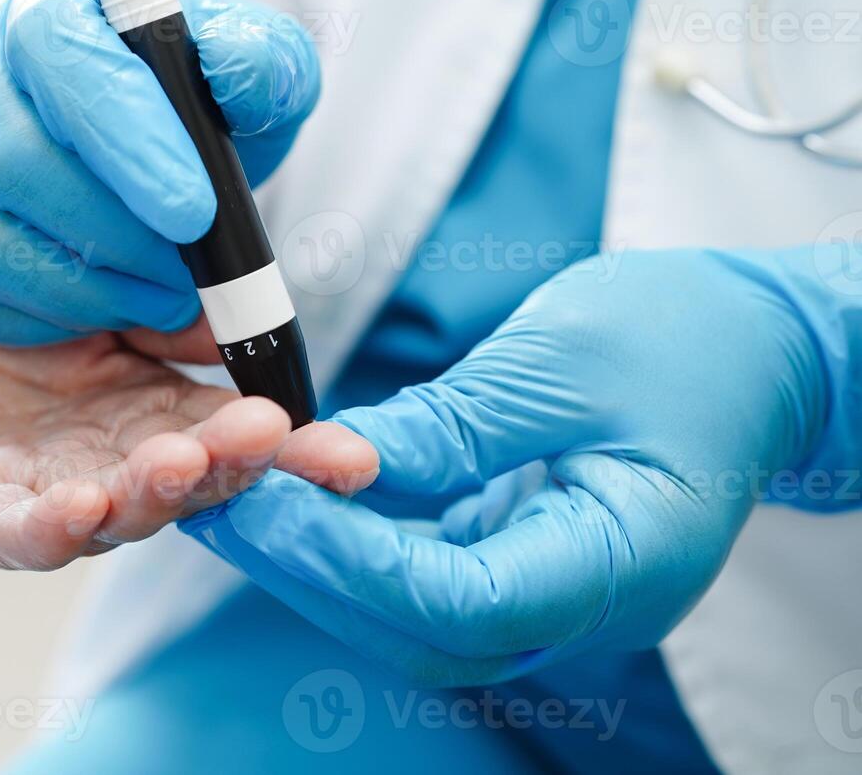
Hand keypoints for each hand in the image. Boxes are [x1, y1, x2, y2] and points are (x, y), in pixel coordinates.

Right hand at [0, 0, 320, 346]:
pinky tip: (95, 313)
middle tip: (186, 280)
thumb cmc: (195, 91)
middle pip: (11, 161)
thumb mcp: (255, 65)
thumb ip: (262, 64)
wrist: (139, 122)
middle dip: (111, 239)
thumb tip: (238, 74)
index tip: (193, 214)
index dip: (124, 142)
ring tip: (155, 300)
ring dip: (80, 292)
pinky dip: (32, 322)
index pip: (64, 59)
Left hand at [0, 303, 375, 569]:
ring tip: (184, 458)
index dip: (293, 455)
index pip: (232, 440)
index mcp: (149, 421)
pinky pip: (17, 533)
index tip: (352, 456)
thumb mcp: (96, 310)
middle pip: (186, 483)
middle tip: (272, 437)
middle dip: (232, 466)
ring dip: (154, 492)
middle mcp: (110, 471)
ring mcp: (45, 502)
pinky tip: (81, 507)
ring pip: (114, 513)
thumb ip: (166, 318)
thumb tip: (243, 311)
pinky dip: (52, 527)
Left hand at [182, 250, 831, 684]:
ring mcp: (554, 595)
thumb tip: (340, 461)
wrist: (760, 353)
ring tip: (229, 497)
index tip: (264, 496)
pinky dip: (355, 543)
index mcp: (617, 563)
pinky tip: (294, 497)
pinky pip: (426, 577)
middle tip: (209, 500)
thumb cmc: (686, 340)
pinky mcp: (525, 564)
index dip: (347, 557)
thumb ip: (453, 426)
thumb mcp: (564, 362)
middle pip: (418, 629)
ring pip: (411, 616)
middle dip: (306, 568)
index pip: (456, 601)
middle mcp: (583, 606)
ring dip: (317, 562)